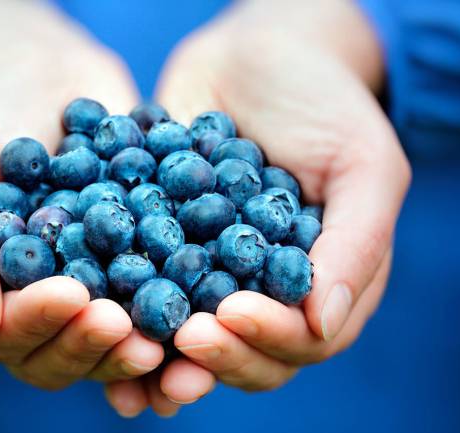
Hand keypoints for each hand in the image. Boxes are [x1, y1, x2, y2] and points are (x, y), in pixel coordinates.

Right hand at [0, 0, 163, 392]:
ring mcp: (87, 288)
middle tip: (125, 326)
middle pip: (60, 353)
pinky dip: (176, 309)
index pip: (6, 334)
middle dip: (91, 344)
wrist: (35, 73)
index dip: (38, 323)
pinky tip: (203, 310)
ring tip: (167, 332)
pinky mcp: (132, 264)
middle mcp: (34, 305)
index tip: (72, 296)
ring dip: (136, 346)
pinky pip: (154, 296)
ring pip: (109, 340)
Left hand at [105, 0, 410, 413]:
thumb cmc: (322, 101)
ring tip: (129, 360)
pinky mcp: (166, 248)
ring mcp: (213, 273)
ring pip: (191, 335)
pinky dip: (122, 307)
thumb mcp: (363, 162)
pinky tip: (96, 316)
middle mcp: (267, 290)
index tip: (227, 315)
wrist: (253, 55)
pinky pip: (144, 286)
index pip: (304, 338)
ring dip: (163, 356)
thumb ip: (356, 243)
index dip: (268, 337)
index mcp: (322, 283)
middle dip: (215, 357)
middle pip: (247, 352)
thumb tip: (323, 324)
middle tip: (179, 343)